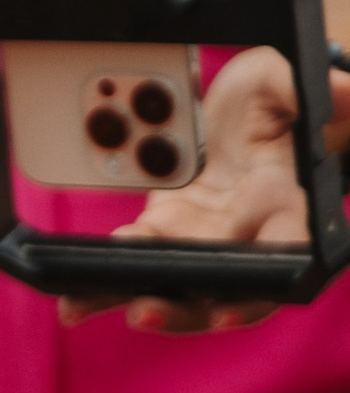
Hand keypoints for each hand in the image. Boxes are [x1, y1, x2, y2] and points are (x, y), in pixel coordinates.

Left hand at [74, 47, 349, 335]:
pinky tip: (69, 295)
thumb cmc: (279, 100)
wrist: (248, 110)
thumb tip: (345, 94)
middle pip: (221, 289)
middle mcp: (248, 236)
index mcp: (289, 207)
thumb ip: (310, 89)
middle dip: (182, 308)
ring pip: (173, 283)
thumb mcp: (286, 81)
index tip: (227, 309)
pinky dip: (105, 276)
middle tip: (142, 311)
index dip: (258, 292)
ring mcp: (207, 237)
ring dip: (129, 297)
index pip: (283, 260)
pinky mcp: (169, 228)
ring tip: (80, 308)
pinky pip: (139, 258)